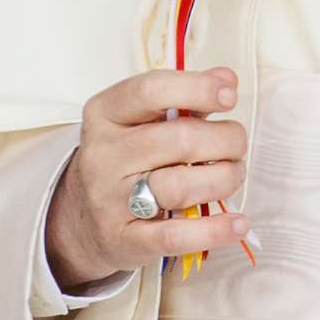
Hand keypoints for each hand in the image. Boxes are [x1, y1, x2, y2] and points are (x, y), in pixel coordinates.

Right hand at [45, 68, 248, 287]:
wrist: (82, 219)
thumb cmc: (126, 159)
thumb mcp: (142, 120)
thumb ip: (185, 97)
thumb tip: (226, 79)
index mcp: (104, 114)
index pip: (151, 91)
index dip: (197, 89)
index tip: (230, 94)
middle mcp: (104, 155)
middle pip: (178, 140)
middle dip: (224, 140)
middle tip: (236, 144)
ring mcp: (110, 200)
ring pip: (179, 186)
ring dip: (223, 179)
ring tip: (233, 174)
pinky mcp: (124, 240)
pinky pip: (174, 236)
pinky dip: (213, 230)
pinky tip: (237, 222)